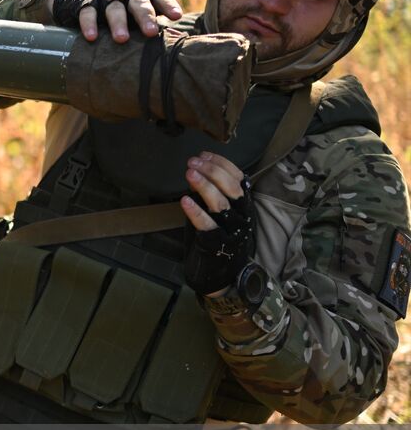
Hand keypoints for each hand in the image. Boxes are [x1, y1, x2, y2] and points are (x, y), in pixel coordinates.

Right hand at [50, 0, 182, 42]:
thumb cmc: (118, 13)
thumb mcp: (134, 16)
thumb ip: (150, 27)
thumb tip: (173, 50)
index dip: (168, 6)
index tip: (177, 16)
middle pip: (138, 3)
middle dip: (145, 17)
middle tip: (151, 32)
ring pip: (114, 8)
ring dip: (118, 23)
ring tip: (122, 39)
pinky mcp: (86, 3)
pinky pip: (88, 13)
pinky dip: (89, 24)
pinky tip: (91, 37)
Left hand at [180, 152, 256, 294]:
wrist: (221, 274)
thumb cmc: (217, 238)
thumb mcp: (219, 212)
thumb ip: (212, 193)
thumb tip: (198, 168)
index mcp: (244, 205)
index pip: (239, 178)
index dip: (222, 163)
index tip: (203, 154)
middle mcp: (241, 215)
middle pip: (231, 188)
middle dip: (212, 171)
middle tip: (193, 162)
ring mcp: (231, 230)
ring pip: (221, 204)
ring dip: (204, 186)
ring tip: (189, 173)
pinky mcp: (218, 244)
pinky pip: (207, 226)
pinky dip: (196, 212)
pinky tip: (184, 200)